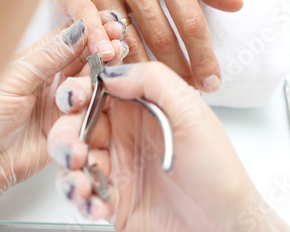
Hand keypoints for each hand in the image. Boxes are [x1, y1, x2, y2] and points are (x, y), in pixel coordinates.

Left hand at [0, 18, 128, 231]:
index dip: (88, 28)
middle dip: (101, 48)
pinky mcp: (68, 125)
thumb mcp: (15, 79)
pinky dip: (102, 100)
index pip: (66, 37)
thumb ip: (49, 56)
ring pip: (90, 82)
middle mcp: (49, 78)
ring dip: (104, 72)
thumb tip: (78, 30)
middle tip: (118, 41)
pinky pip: (90, 111)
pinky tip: (112, 90)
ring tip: (118, 61)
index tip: (108, 22)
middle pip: (83, 58)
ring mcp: (60, 102)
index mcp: (33, 59)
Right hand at [48, 62, 289, 231]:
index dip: (78, 90)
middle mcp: (122, 134)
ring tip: (81, 183)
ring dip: (68, 170)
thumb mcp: (192, 114)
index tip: (73, 98)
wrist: (224, 226)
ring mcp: (114, 167)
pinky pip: (80, 193)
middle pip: (74, 124)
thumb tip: (110, 72)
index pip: (96, 89)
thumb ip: (153, 81)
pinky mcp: (109, 198)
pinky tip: (96, 203)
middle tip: (74, 150)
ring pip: (70, 159)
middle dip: (65, 135)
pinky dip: (81, 198)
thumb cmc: (217, 172)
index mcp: (138, 108)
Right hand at [52, 0, 242, 92]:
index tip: (212, 78)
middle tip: (190, 90)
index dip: (203, 53)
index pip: (190, 18)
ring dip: (145, 69)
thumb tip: (236, 3)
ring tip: (159, 88)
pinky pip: (89, 25)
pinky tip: (109, 61)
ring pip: (127, 37)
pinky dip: (98, 44)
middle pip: (161, 34)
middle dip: (179, 68)